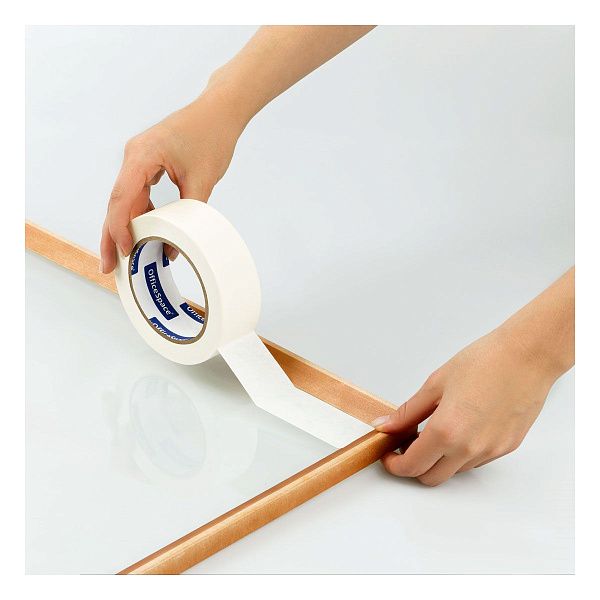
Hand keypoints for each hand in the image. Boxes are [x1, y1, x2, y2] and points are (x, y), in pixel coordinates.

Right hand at [100, 88, 245, 272]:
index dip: (119, 228)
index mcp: (142, 155)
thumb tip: (173, 246)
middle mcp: (134, 156)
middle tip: (109, 266)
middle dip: (111, 235)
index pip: (123, 198)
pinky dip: (139, 213)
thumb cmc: (212, 136)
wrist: (220, 110)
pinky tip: (144, 231)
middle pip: (116, 202)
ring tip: (124, 255)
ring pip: (125, 199)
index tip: (123, 251)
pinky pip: (137, 192)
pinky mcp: (147, 162)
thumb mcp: (202, 180)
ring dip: (124, 226)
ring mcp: (138, 158)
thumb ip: (188, 213)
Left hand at [372, 328, 558, 485]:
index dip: (395, 465)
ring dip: (438, 460)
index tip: (389, 455)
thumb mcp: (435, 384)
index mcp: (447, 430)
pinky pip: (476, 461)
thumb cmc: (484, 362)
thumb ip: (408, 412)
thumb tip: (385, 426)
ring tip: (434, 432)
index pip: (412, 466)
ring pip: (454, 471)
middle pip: (432, 478)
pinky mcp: (507, 447)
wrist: (527, 356)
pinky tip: (459, 429)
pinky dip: (460, 454)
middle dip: (414, 467)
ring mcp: (490, 451)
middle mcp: (469, 448)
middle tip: (406, 445)